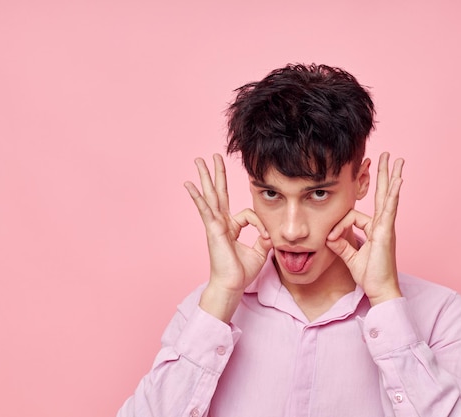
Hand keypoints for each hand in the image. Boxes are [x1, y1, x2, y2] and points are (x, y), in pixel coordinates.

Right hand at [184, 154, 272, 321]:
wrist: (231, 285)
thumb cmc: (241, 272)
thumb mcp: (259, 251)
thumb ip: (264, 238)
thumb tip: (271, 231)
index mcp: (231, 227)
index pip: (248, 214)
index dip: (260, 223)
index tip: (266, 236)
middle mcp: (221, 223)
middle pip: (219, 193)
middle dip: (217, 174)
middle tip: (214, 156)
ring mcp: (215, 224)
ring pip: (211, 195)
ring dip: (205, 176)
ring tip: (199, 160)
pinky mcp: (212, 229)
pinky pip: (205, 209)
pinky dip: (197, 196)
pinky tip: (189, 185)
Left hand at [326, 152, 403, 305]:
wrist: (380, 289)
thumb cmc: (369, 275)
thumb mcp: (350, 256)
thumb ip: (340, 244)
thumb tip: (329, 235)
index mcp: (374, 229)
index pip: (353, 216)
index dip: (338, 227)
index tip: (331, 239)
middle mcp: (382, 225)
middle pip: (383, 194)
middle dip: (383, 175)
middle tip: (386, 156)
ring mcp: (386, 227)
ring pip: (389, 196)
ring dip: (392, 176)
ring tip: (397, 159)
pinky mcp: (387, 231)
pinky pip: (390, 209)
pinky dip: (394, 194)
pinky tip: (398, 180)